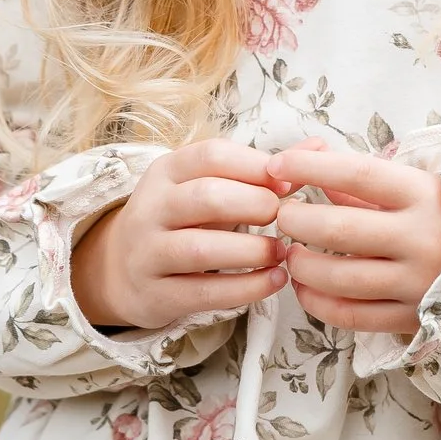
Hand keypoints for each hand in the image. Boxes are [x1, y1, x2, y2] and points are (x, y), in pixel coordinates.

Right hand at [69, 140, 290, 330]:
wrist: (122, 270)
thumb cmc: (182, 220)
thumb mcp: (209, 186)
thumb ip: (262, 170)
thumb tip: (319, 146)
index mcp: (167, 171)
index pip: (212, 155)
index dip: (256, 166)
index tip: (288, 182)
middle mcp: (151, 207)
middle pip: (207, 197)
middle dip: (255, 205)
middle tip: (285, 217)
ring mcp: (148, 252)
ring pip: (202, 248)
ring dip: (253, 250)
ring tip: (283, 252)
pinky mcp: (156, 293)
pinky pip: (205, 292)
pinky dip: (246, 288)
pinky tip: (274, 280)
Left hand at [268, 146, 440, 333]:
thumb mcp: (415, 186)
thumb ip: (361, 181)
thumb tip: (305, 164)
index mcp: (422, 194)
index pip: (357, 173)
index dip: (310, 167)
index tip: (277, 166)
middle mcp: (420, 238)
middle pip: (340, 229)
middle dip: (297, 220)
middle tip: (281, 216)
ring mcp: (416, 283)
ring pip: (341, 278)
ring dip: (302, 265)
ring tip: (290, 253)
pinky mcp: (411, 319)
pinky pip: (352, 316)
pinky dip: (318, 303)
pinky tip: (305, 289)